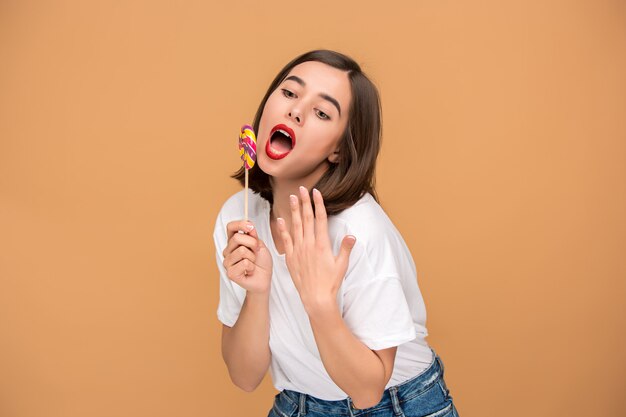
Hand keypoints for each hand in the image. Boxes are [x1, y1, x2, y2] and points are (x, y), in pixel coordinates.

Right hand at [222, 221, 271, 293]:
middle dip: (252, 243)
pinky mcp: (230, 273)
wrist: (265, 277)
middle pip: (237, 238)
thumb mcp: (260, 244)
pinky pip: (244, 263)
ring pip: (241, 251)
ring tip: (252, 262)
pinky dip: (252, 266)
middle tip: (256, 251)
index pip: (230, 227)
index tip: (251, 227)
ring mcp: (227, 262)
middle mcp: (228, 251)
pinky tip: (250, 270)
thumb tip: (248, 225)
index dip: (240, 224)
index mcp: (233, 241)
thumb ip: (253, 235)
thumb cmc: (261, 261)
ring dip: (252, 257)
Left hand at [276, 186, 355, 313]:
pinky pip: (285, 240)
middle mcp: (308, 244)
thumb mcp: (342, 265)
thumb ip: (345, 248)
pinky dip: (283, 229)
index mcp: (322, 244)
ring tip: (291, 198)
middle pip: (307, 218)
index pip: (320, 219)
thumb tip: (351, 235)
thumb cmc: (331, 282)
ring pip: (295, 226)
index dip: (318, 204)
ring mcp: (298, 250)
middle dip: (304, 202)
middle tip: (302, 189)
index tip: (316, 192)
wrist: (316, 298)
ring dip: (294, 211)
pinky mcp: (290, 258)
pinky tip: (280, 219)